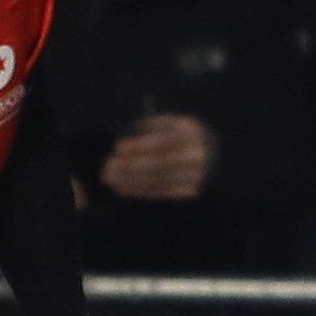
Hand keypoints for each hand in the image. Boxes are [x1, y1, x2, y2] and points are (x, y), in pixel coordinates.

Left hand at [99, 114, 215, 201]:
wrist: (208, 152)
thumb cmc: (178, 134)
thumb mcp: (168, 123)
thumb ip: (149, 129)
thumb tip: (123, 149)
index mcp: (191, 133)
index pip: (161, 142)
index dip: (138, 146)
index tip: (117, 147)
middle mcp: (196, 156)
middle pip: (158, 164)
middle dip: (129, 167)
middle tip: (108, 167)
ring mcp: (195, 176)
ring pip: (157, 181)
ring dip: (130, 181)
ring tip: (110, 178)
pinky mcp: (190, 191)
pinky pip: (161, 193)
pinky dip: (140, 191)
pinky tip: (122, 188)